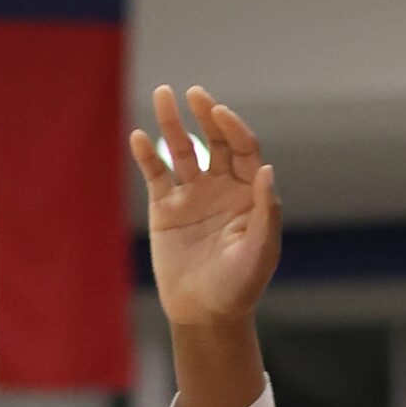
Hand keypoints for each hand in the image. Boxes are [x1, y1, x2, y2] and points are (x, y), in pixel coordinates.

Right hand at [131, 86, 281, 327]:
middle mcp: (221, 188)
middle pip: (214, 141)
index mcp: (248, 194)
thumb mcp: (259, 251)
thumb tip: (266, 169)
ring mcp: (192, 195)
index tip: (220, 113)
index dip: (233, 128)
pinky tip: (139, 137)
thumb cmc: (239, 285)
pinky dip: (146, 155)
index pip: (243, 150)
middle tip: (194, 93)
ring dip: (172, 123)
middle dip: (206, 115)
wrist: (205, 313)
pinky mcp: (165, 207)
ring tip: (162, 94)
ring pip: (180, 150)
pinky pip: (155, 174)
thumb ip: (265, 211)